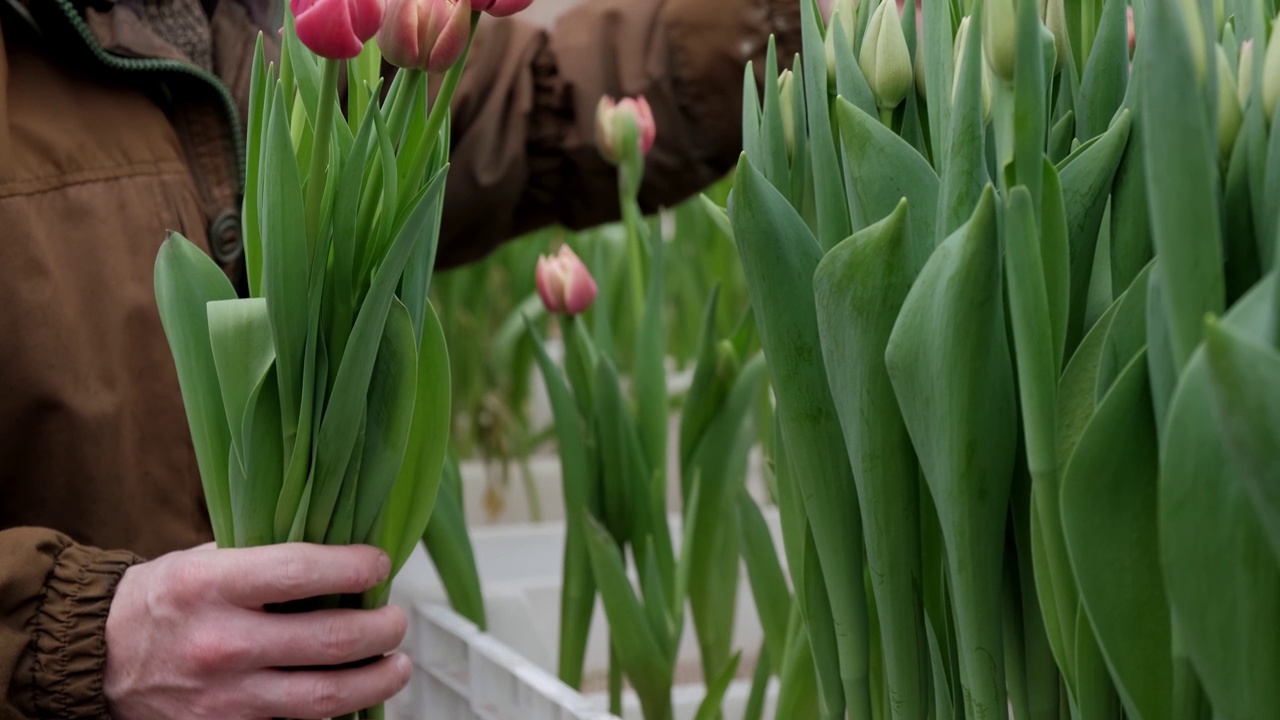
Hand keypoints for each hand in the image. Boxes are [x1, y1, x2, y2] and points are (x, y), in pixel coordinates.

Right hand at [104, 543, 411, 719]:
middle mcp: (221, 644)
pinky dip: (336, 712)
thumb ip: (265, 557)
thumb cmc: (162, 601)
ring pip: (324, 697)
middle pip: (329, 640)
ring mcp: (225, 697)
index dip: (354, 567)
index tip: (380, 564)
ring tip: (397, 666)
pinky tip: (354, 694)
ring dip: (376, 681)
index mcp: (211, 586)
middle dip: (381, 629)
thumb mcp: (203, 561)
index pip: (302, 572)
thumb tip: (338, 551)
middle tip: (397, 621)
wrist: (96, 661)